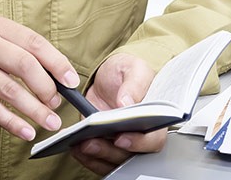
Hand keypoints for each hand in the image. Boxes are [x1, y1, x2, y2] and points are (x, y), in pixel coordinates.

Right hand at [0, 16, 78, 141]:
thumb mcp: (0, 40)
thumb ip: (27, 54)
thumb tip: (60, 80)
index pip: (33, 42)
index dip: (56, 63)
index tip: (71, 82)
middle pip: (22, 65)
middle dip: (45, 87)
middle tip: (57, 103)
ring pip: (8, 90)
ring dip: (33, 109)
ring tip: (51, 122)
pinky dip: (12, 123)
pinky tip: (27, 131)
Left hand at [70, 53, 166, 175]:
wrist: (106, 78)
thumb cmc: (125, 72)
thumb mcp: (133, 68)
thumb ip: (134, 83)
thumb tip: (127, 103)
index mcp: (155, 119)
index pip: (154, 139)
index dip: (140, 143)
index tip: (121, 138)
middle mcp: (141, 136)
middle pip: (132, 156)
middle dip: (111, 152)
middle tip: (91, 142)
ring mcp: (123, 145)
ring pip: (114, 162)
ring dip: (96, 156)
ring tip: (80, 144)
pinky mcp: (106, 147)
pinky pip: (100, 162)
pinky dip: (87, 158)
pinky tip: (75, 147)